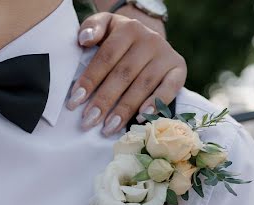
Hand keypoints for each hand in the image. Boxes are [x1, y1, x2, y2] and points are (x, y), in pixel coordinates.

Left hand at [67, 12, 185, 135]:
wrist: (147, 39)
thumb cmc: (117, 39)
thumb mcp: (104, 26)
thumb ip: (92, 27)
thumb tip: (85, 40)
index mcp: (128, 29)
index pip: (106, 57)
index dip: (90, 80)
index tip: (74, 102)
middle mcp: (150, 40)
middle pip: (123, 74)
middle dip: (103, 100)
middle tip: (88, 121)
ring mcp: (166, 55)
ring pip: (143, 85)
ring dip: (124, 109)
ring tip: (108, 128)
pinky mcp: (179, 68)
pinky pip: (170, 88)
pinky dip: (156, 104)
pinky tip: (140, 118)